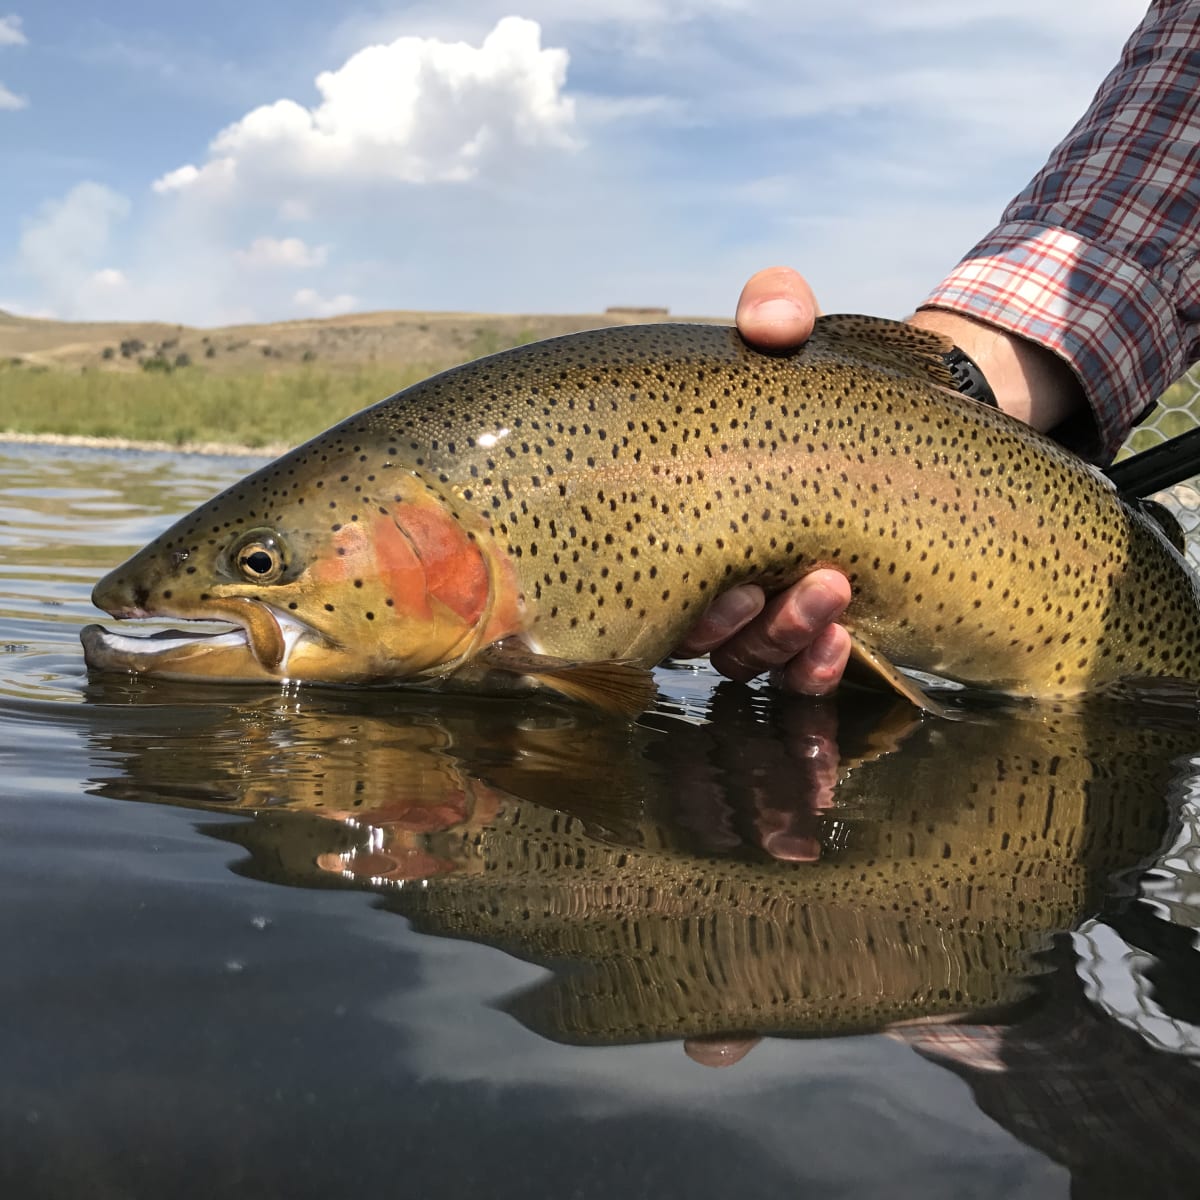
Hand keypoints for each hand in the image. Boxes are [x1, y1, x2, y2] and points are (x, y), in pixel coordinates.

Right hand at [675, 267, 852, 694]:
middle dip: (733, 624)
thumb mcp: (797, 335)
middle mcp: (714, 573)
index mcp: (686, 514)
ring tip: (832, 590)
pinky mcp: (823, 626)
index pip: (649, 577)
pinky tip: (844, 640)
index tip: (719, 575)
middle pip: (697, 635)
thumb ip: (775, 309)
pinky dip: (817, 666)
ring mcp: (766, 607)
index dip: (666, 597)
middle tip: (771, 586)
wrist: (906, 412)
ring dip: (782, 638)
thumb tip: (772, 321)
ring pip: (750, 657)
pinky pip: (802, 674)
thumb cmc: (821, 381)